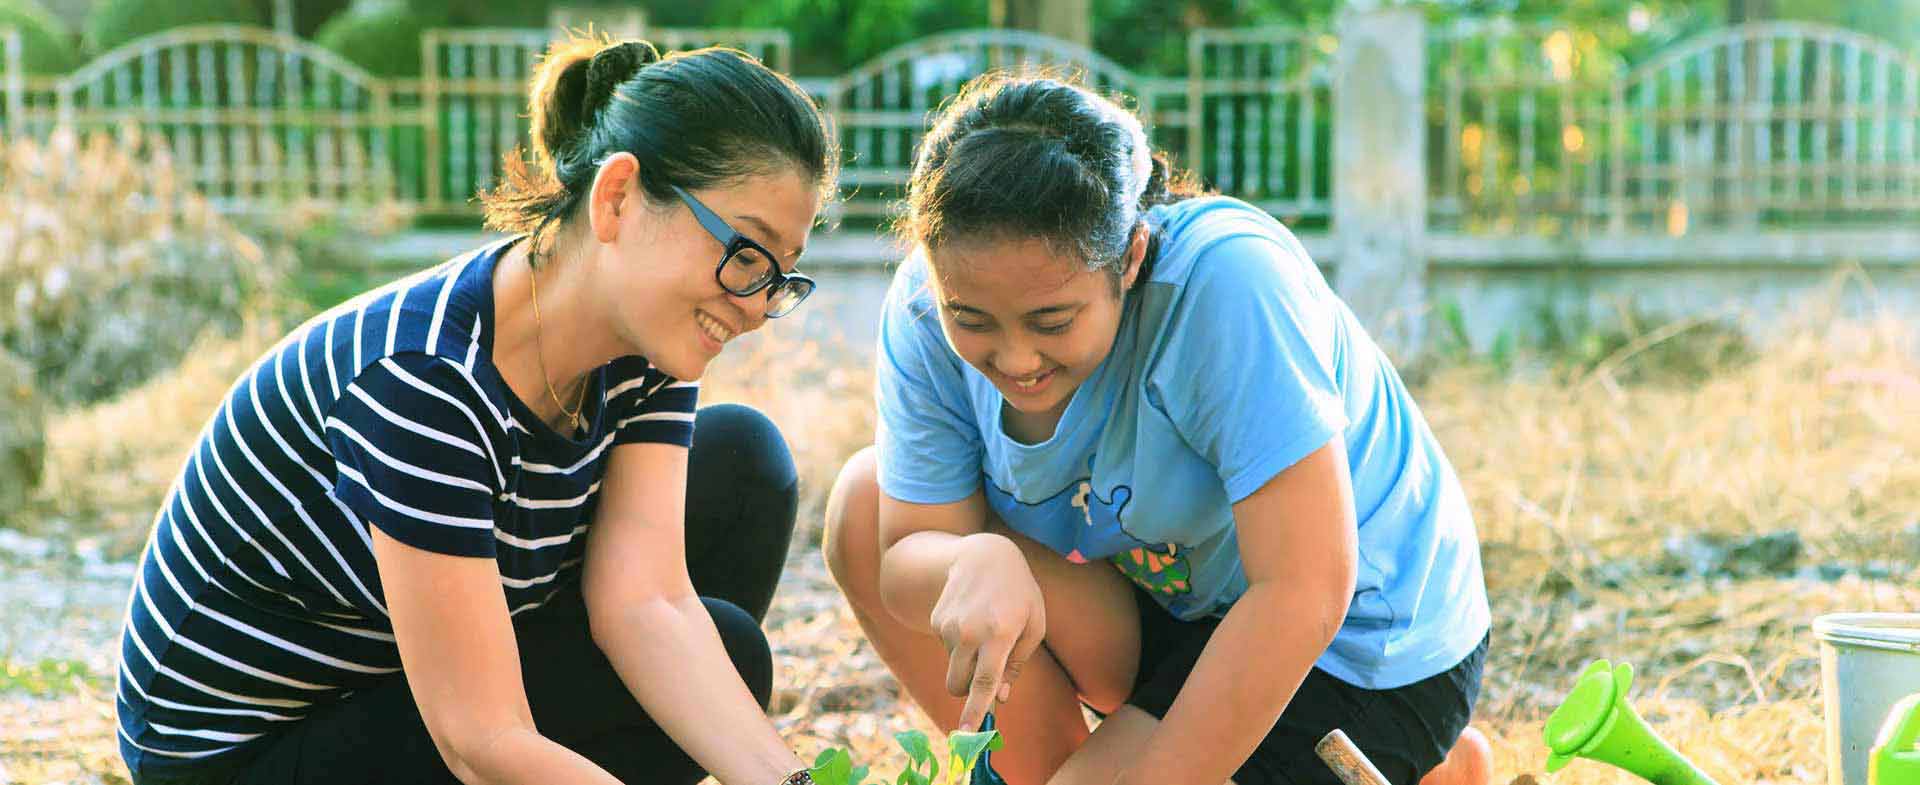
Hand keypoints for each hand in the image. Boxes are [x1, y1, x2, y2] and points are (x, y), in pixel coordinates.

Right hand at [930, 533, 1045, 731]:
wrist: (985, 555)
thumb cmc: (1019, 593)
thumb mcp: (1032, 626)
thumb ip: (1017, 666)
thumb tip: (1002, 698)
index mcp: (1000, 634)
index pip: (985, 681)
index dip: (976, 711)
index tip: (966, 736)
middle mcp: (970, 631)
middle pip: (958, 684)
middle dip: (968, 692)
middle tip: (984, 677)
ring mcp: (949, 625)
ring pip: (952, 666)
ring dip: (966, 661)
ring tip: (983, 629)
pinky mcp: (936, 619)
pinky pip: (946, 648)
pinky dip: (958, 643)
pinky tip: (970, 617)